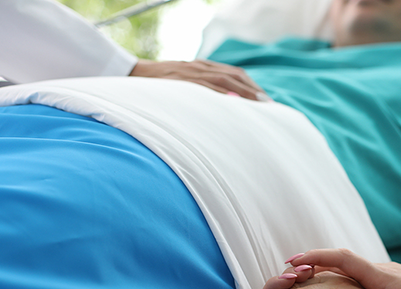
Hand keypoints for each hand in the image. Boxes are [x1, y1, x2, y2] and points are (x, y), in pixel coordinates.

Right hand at [129, 59, 269, 100]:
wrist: (129, 76)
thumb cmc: (157, 87)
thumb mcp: (183, 86)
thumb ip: (202, 92)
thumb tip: (223, 109)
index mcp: (203, 68)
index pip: (235, 75)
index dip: (253, 87)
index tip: (267, 103)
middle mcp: (200, 68)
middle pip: (235, 77)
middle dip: (255, 92)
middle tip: (271, 108)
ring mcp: (191, 73)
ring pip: (225, 81)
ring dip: (245, 94)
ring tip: (260, 107)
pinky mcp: (181, 81)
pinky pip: (205, 87)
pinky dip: (221, 95)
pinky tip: (234, 104)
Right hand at [285, 249, 400, 288]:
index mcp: (380, 276)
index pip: (343, 260)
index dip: (317, 258)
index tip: (293, 262)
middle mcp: (376, 270)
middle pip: (337, 259)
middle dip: (310, 262)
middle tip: (284, 270)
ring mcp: (378, 274)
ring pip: (343, 267)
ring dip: (320, 268)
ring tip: (295, 278)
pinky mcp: (381, 280)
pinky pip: (350, 274)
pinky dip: (332, 275)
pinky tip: (323, 284)